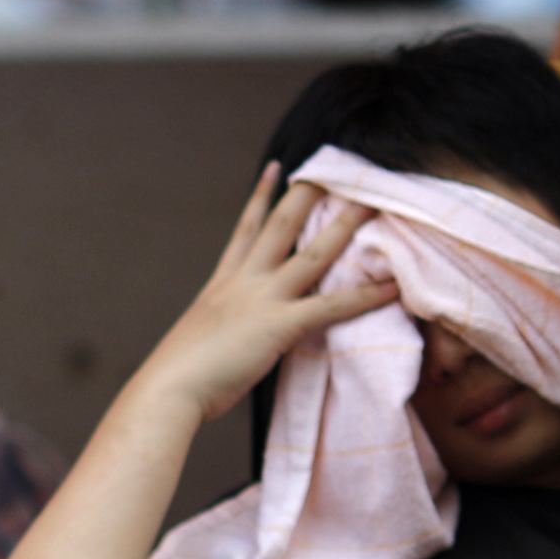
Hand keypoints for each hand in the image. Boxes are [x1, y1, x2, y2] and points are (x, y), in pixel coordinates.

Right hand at [123, 165, 400, 428]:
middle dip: (309, 193)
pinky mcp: (279, 326)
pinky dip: (364, 297)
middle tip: (336, 167)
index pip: (246, 230)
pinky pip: (331, 307)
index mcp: (221, 284)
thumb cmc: (176, 378)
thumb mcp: (198, 339)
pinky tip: (391, 288)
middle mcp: (243, 282)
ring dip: (345, 228)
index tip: (276, 168)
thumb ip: (217, 329)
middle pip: (282, 225)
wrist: (167, 390)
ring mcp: (262, 300)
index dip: (261, 196)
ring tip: (374, 205)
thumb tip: (224, 340)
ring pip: (313, 255)